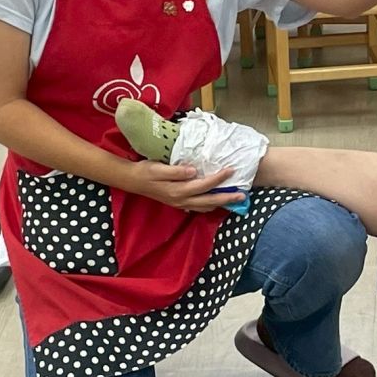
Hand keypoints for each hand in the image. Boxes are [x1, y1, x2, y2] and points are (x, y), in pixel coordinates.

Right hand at [122, 159, 237, 211]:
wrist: (133, 181)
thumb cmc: (146, 171)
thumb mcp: (158, 168)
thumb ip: (176, 171)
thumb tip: (194, 171)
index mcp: (178, 190)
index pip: (204, 185)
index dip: (219, 178)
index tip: (231, 170)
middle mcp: (181, 200)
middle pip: (209, 201)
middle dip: (227, 198)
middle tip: (243, 195)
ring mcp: (180, 204)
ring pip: (205, 207)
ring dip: (220, 203)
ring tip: (234, 199)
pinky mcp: (178, 204)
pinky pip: (198, 207)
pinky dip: (210, 205)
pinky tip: (216, 201)